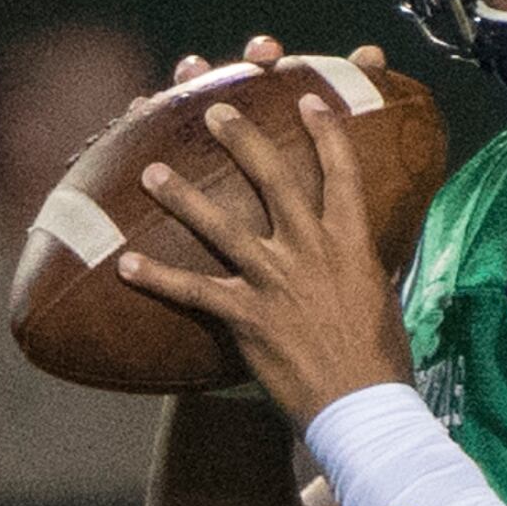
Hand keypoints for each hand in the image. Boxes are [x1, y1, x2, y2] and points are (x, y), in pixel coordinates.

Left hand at [119, 40, 414, 427]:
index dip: (326, 131)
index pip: (342, 172)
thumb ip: (365, 267)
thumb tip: (363, 256)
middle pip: (274, 179)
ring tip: (152, 171)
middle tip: (214, 110)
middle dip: (242, 139)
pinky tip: (125, 265)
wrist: (362, 406)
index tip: (308, 98)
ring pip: (222, 226)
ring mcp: (276, 281)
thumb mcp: (382, 298)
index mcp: (351, 244)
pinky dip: (156, 278)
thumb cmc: (379, 360)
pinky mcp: (247, 317)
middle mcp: (311, 252)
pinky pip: (192, 291)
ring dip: (183, 196)